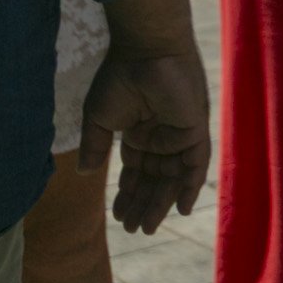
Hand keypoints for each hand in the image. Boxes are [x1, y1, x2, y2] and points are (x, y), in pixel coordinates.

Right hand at [79, 46, 211, 232]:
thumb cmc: (120, 78)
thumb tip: (86, 173)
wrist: (145, 53)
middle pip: (155, 178)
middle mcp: (163, 136)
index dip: (128, 193)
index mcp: (140, 133)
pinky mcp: (195, 129)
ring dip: (161, 201)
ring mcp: (180, 133)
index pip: (137, 171)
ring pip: (173, 176)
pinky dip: (191, 185)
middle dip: (144, 203)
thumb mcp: (100, 118)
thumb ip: (96, 146)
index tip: (118, 216)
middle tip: (133, 229)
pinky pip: (196, 162)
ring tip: (146, 226)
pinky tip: (182, 209)